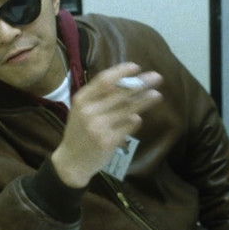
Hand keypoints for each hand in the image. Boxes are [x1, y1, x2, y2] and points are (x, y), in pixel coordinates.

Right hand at [51, 62, 162, 186]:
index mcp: (81, 99)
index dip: (121, 72)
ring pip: (128, 109)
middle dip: (140, 83)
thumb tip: (128, 81)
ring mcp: (99, 126)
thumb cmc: (80, 132)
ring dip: (145, 100)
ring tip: (157, 94)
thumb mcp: (82, 110)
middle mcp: (89, 111)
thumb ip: (99, 97)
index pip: (104, 80)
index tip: (136, 66)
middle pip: (120, 92)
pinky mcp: (108, 141)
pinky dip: (135, 121)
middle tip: (156, 77)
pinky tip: (137, 119)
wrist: (71, 163)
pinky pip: (129, 125)